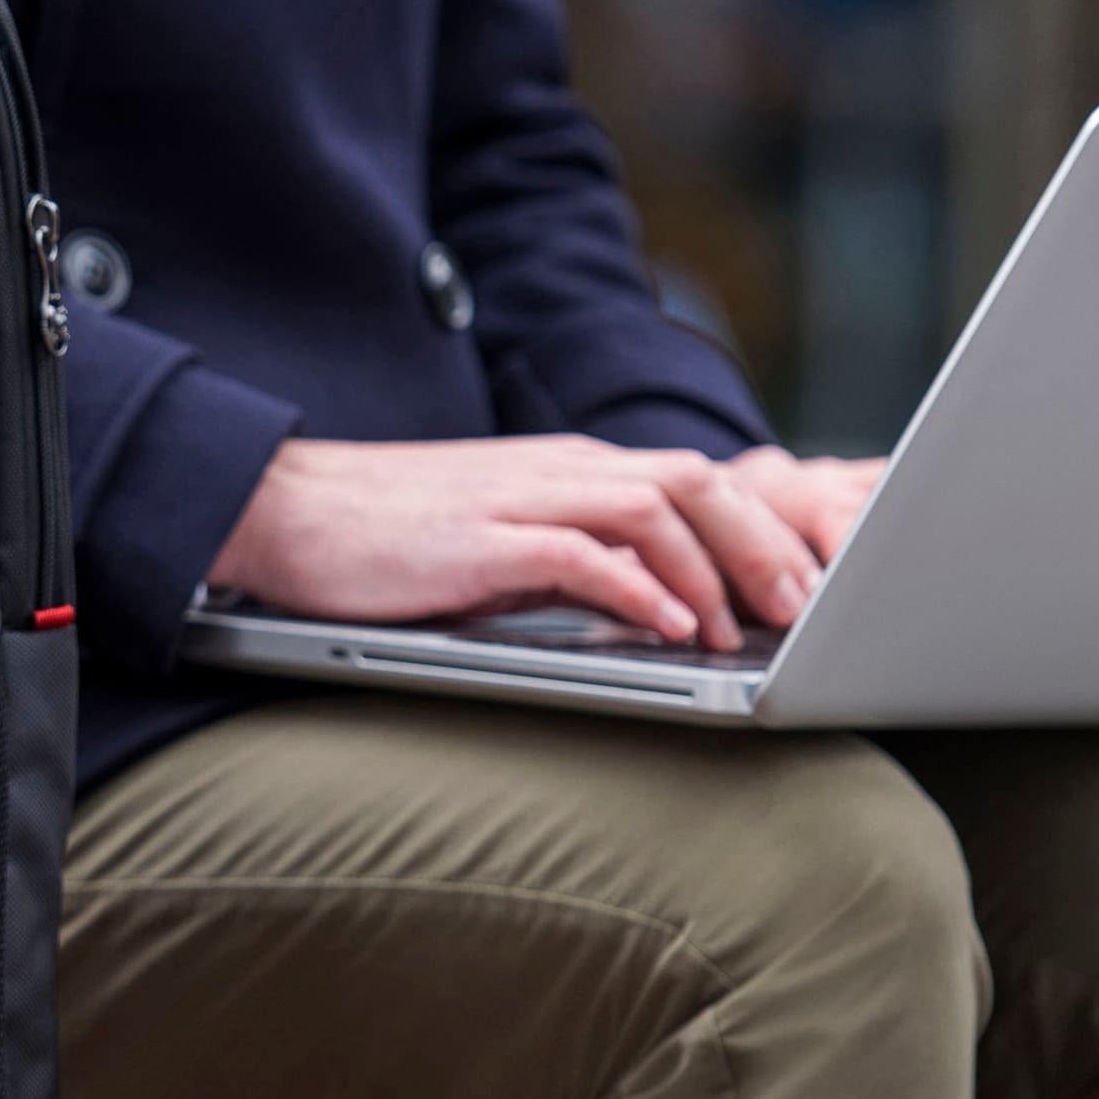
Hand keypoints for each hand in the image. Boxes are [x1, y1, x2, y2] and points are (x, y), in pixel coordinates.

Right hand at [208, 435, 877, 651]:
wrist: (289, 510)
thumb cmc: (392, 538)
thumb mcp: (506, 543)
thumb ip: (580, 559)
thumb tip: (662, 609)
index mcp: (572, 468)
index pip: (696, 479)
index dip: (764, 529)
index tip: (808, 589)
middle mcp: (560, 469)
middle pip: (696, 481)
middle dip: (764, 544)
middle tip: (809, 611)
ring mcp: (522, 498)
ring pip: (655, 506)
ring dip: (713, 570)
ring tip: (748, 629)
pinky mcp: (482, 538)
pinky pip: (583, 552)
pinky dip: (639, 588)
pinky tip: (670, 630)